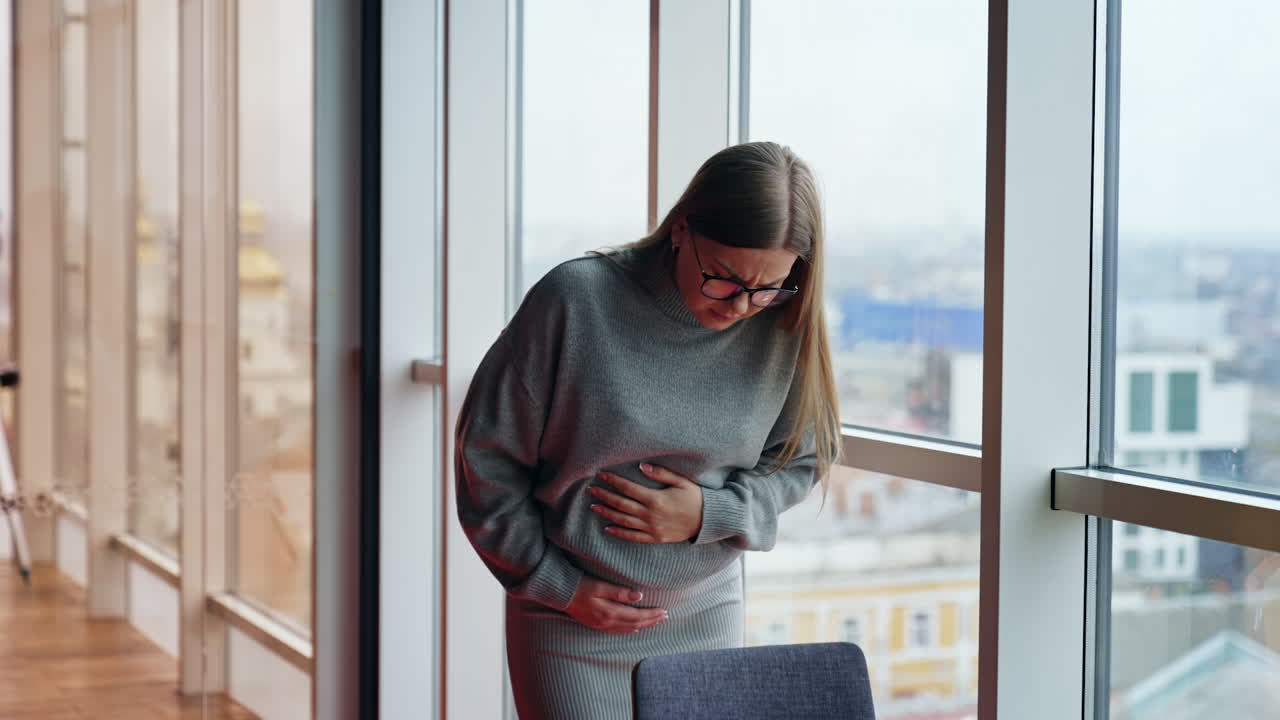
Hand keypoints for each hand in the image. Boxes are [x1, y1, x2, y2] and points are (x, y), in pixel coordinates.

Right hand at [565, 578, 667, 632]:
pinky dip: (630, 630)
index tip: (664, 611)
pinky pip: (618, 631)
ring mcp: (602, 625)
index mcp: (610, 612)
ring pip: (628, 629)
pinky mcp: (597, 625)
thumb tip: (639, 595)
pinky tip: (635, 629)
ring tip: (655, 622)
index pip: (637, 616)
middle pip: (635, 624)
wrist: (561, 594)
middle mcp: (608, 622)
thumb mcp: (600, 586)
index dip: (652, 614)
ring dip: (643, 625)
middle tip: (665, 617)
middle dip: (651, 621)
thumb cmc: (580, 586)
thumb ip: (619, 592)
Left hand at [588, 463, 703, 542]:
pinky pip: (633, 537)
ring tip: (594, 506)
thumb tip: (641, 466)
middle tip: (590, 489)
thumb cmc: (696, 498)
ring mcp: (652, 528)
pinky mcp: (655, 538)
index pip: (628, 488)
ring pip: (623, 521)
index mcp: (655, 499)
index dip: (613, 481)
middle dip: (604, 496)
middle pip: (621, 504)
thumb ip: (661, 473)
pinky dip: (619, 532)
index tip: (601, 475)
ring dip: (607, 513)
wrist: (708, 521)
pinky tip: (607, 528)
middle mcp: (650, 515)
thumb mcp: (681, 481)